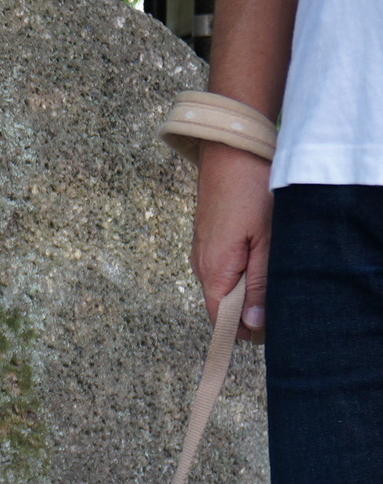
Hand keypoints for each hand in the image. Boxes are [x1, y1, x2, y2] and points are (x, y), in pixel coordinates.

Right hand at [191, 140, 272, 340]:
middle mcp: (201, 266)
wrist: (231, 151)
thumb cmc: (250, 192)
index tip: (271, 331)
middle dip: (250, 309)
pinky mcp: (208, 239)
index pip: (222, 321)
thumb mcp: (266, 242)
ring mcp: (202, 251)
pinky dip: (242, 270)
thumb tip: (251, 324)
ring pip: (225, 285)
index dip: (245, 332)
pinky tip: (261, 255)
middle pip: (224, 305)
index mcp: (213, 271)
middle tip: (283, 298)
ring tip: (274, 273)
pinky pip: (224, 267)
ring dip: (248, 287)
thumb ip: (258, 285)